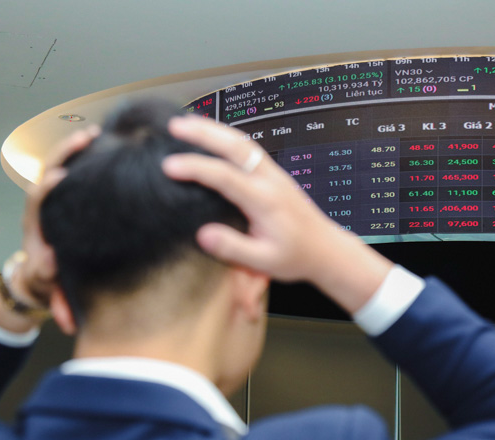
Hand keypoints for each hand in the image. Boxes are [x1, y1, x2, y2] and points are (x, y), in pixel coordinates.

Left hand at [0, 126, 97, 332]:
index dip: (47, 187)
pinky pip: (72, 171)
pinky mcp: (66, 196)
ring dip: (73, 148)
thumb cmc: (47, 279)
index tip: (60, 177)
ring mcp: (54, 198)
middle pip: (46, 171)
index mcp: (36, 226)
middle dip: (63, 153)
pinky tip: (102, 143)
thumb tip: (52, 263)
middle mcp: (42, 207)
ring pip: (58, 166)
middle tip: (84, 139)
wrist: (42, 275)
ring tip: (95, 133)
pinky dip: (84, 156)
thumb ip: (49, 279)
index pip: (37, 200)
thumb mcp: (48, 284)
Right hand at [163, 115, 391, 313]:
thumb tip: (203, 234)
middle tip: (174, 126)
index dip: (196, 168)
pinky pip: (250, 149)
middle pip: (235, 147)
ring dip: (215, 130)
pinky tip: (213, 136)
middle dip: (203, 133)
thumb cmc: (296, 257)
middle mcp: (270, 182)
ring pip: (243, 143)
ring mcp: (275, 175)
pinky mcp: (275, 175)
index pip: (225, 177)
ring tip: (186, 123)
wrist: (326, 250)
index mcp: (265, 201)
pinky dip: (228, 138)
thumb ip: (233, 248)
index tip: (169, 166)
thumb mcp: (264, 261)